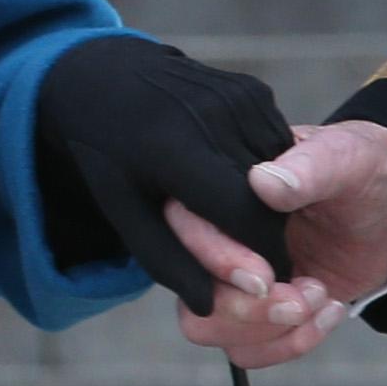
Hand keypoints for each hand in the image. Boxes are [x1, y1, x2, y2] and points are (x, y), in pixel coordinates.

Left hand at [33, 34, 295, 309]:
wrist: (104, 78)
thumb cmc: (108, 157)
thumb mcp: (124, 213)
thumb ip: (169, 262)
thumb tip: (210, 307)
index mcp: (173, 147)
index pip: (243, 214)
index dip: (259, 256)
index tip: (260, 283)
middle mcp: (212, 112)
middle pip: (269, 199)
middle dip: (267, 239)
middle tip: (252, 262)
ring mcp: (237, 95)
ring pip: (282, 173)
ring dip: (273, 208)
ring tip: (236, 218)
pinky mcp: (252, 89)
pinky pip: (278, 147)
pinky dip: (272, 175)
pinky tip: (239, 181)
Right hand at [170, 120, 386, 371]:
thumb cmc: (363, 169)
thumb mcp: (346, 158)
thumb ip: (309, 168)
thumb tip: (263, 182)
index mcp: (223, 187)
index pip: (185, 226)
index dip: (216, 258)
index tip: (265, 277)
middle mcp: (218, 236)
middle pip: (193, 292)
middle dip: (246, 310)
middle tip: (305, 298)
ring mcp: (234, 278)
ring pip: (210, 328)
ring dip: (268, 331)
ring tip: (322, 297)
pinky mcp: (260, 310)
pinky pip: (247, 349)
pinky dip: (291, 343)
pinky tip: (332, 309)